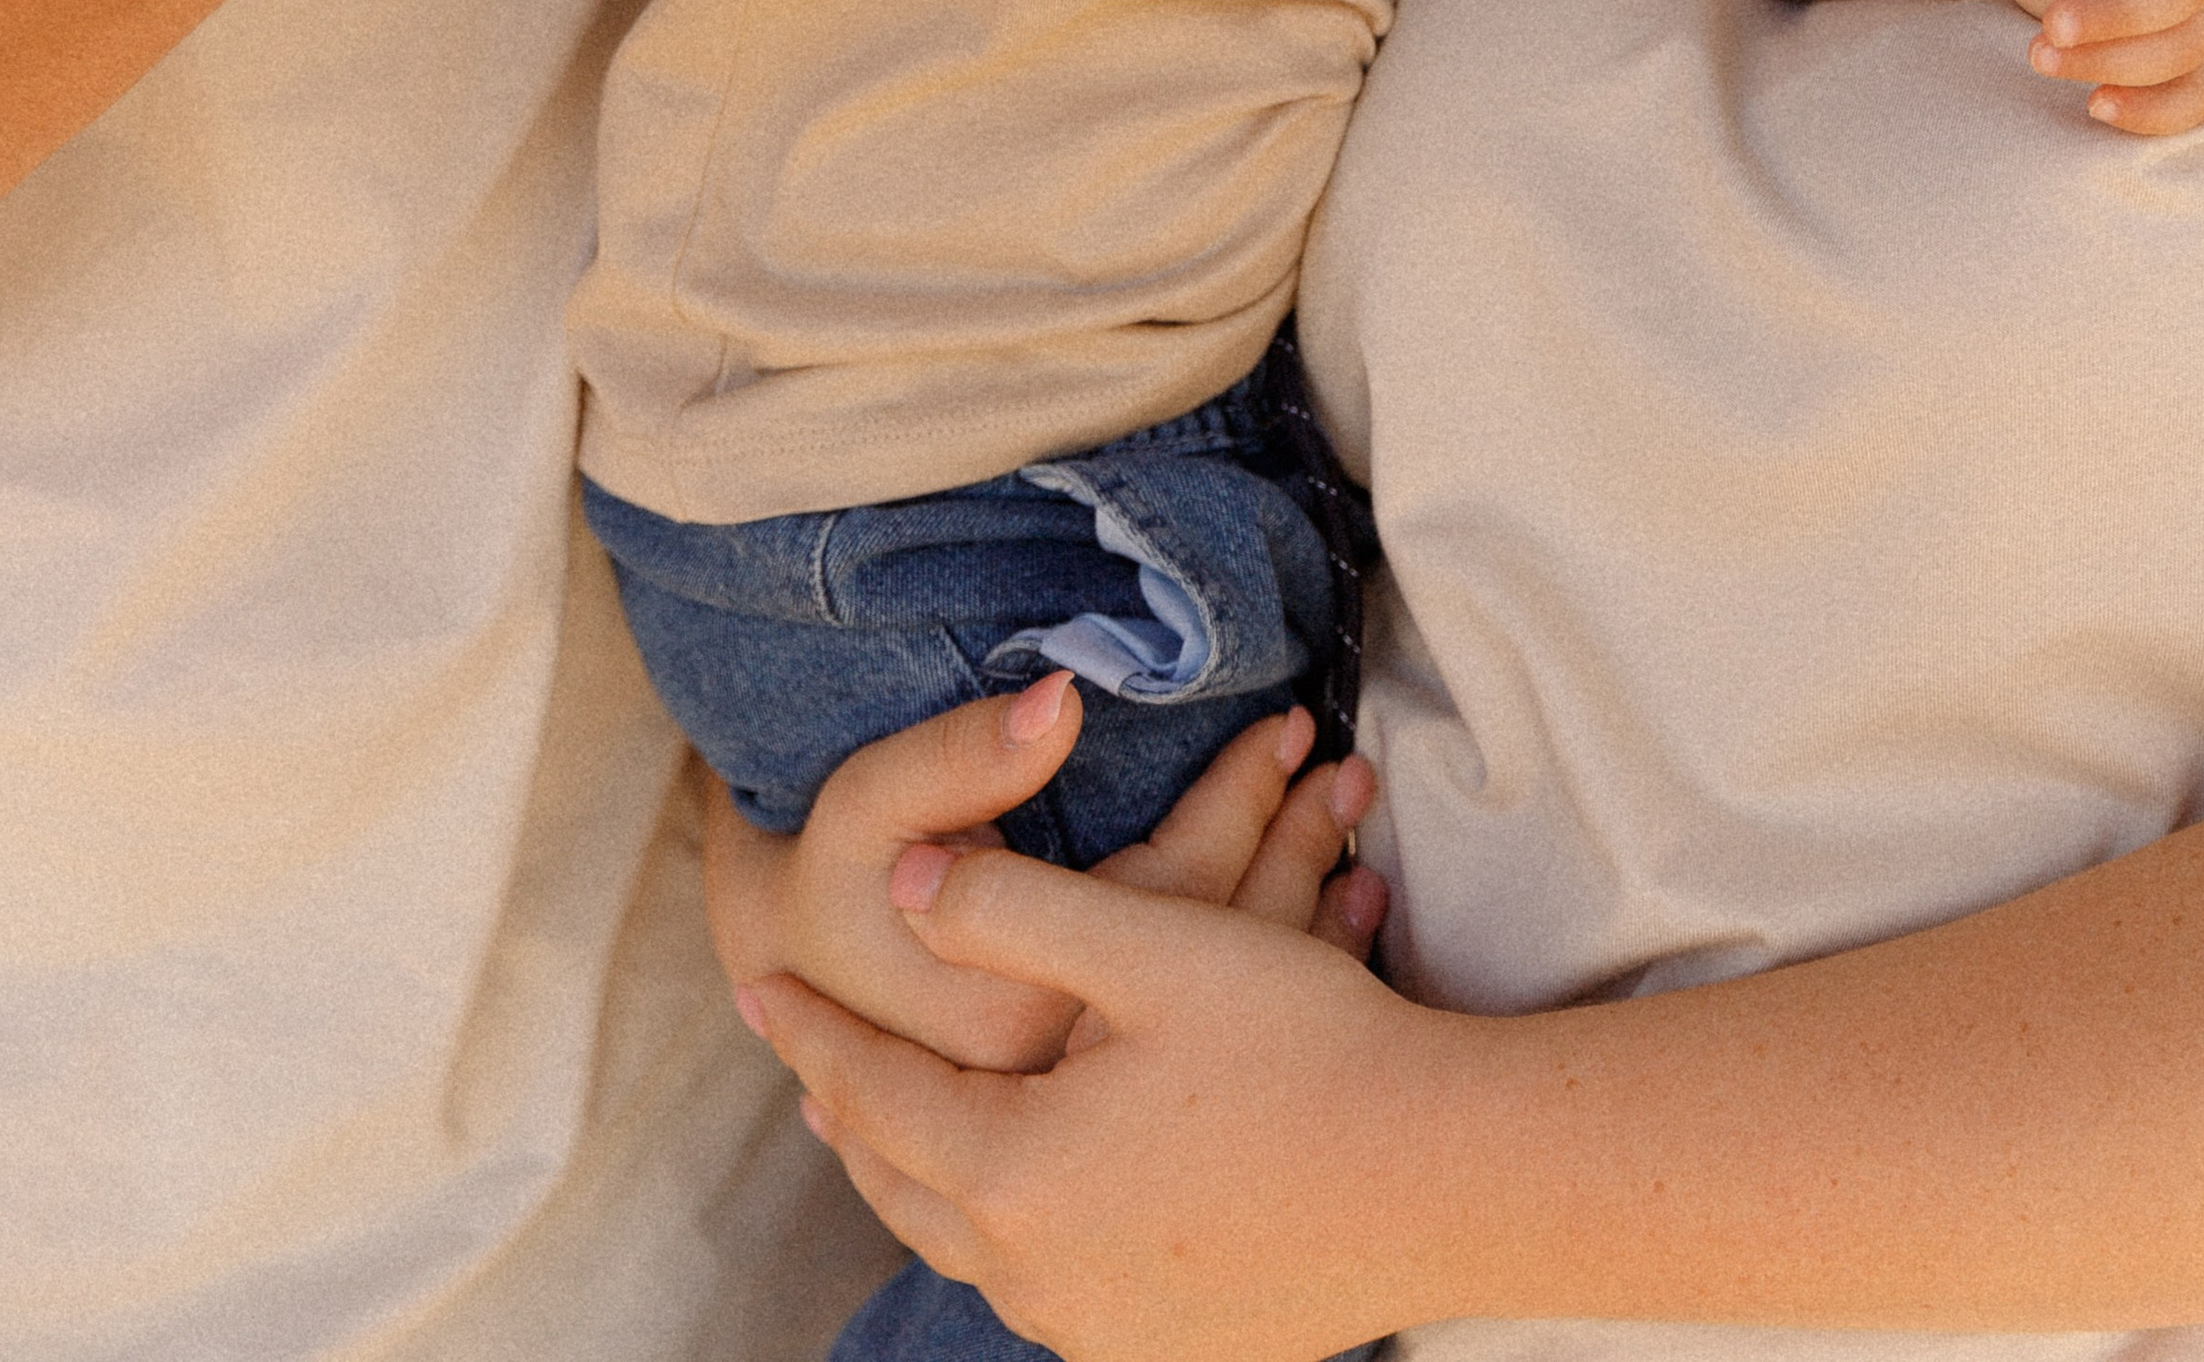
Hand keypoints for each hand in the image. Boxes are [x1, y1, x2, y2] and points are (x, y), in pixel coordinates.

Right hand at [708, 672, 1384, 1079]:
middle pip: (1216, 949)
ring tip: (1353, 808)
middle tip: (1349, 766)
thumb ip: (958, 760)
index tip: (1289, 727)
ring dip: (1309, 895)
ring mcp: (1102, 1110)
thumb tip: (1060, 703)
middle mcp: (1075, 1085)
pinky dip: (1296, 952)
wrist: (796, 987)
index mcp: (1024, 1017)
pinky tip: (1344, 901)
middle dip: (1294, 846)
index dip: (1236, 800)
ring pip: (1236, 998)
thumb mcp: (872, 810)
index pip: (1168, 888)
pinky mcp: (1117, 1109)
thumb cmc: (832, 893)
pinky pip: (1231, 1034)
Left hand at [737, 838, 1451, 1361]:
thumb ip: (1011, 908)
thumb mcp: (1148, 945)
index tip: (758, 984)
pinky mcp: (1166, 1348)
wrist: (1445, 1180)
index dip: (813, 1030)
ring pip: (969, 1244)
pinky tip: (1016, 1196)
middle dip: (851, 1112)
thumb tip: (904, 888)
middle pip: (904, 1184)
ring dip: (922, 1175)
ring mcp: (1102, 1328)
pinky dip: (1002, 1228)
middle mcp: (1038, 1274)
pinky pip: (1042, 1286)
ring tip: (891, 1126)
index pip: (874, 1093)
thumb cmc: (1301, 1049)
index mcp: (1015, 1172)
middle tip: (804, 1061)